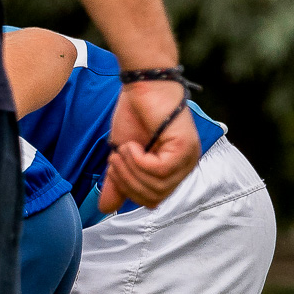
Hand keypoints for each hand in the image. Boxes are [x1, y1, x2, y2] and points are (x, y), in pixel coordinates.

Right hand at [99, 81, 200, 210]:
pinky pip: (159, 170)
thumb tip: (105, 208)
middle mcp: (185, 167)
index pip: (152, 200)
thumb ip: (117, 180)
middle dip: (127, 181)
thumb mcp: (121, 153)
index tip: (112, 168)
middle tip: (115, 159)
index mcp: (173, 171)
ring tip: (123, 149)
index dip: (128, 190)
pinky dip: (139, 161)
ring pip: (156, 185)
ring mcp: (188, 158)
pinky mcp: (185, 148)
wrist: (142, 85)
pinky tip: (133, 145)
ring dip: (131, 169)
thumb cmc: (134, 114)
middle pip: (154, 197)